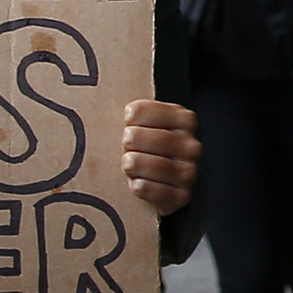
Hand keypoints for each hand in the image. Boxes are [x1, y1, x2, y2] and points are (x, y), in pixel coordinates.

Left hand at [121, 98, 201, 216]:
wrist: (160, 179)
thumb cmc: (143, 145)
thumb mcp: (142, 122)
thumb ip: (132, 112)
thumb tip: (100, 95)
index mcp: (184, 120)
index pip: (157, 112)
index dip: (138, 115)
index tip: (127, 119)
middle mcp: (192, 146)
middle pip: (160, 139)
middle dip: (135, 141)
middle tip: (125, 143)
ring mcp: (189, 173)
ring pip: (161, 167)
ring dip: (138, 164)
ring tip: (127, 163)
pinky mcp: (182, 197)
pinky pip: (163, 193)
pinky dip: (145, 188)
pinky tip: (134, 184)